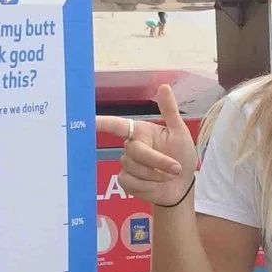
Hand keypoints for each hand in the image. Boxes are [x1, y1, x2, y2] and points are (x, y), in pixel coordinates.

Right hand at [99, 83, 196, 206]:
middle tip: (175, 168)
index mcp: (140, 132)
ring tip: (166, 176)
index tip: (88, 121)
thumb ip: (170, 111)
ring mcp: (126, 165)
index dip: (102, 123)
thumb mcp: (179, 132)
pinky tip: (155, 186)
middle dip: (157, 161)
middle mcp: (130, 146)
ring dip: (155, 175)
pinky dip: (148, 186)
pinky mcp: (126, 181)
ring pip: (133, 169)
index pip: (117, 126)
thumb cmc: (181, 156)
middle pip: (135, 151)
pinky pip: (130, 182)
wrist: (182, 185)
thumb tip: (164, 86)